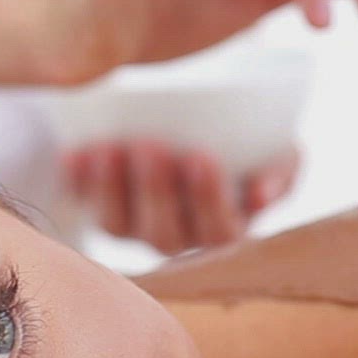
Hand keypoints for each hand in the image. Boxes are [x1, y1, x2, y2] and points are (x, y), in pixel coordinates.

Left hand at [65, 142, 299, 254]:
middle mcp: (176, 236)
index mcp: (223, 228)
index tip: (202, 156)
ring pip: (118, 224)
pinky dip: (77, 180)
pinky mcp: (98, 203)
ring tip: (110, 148)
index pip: (219, 230)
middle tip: (151, 145)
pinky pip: (83, 202)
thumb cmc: (247, 141)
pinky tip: (75, 153)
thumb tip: (260, 195)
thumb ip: (281, 170)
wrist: (195, 121)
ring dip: (111, 189)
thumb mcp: (278, 151)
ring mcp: (133, 224)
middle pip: (163, 234)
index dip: (209, 200)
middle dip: (156, 191)